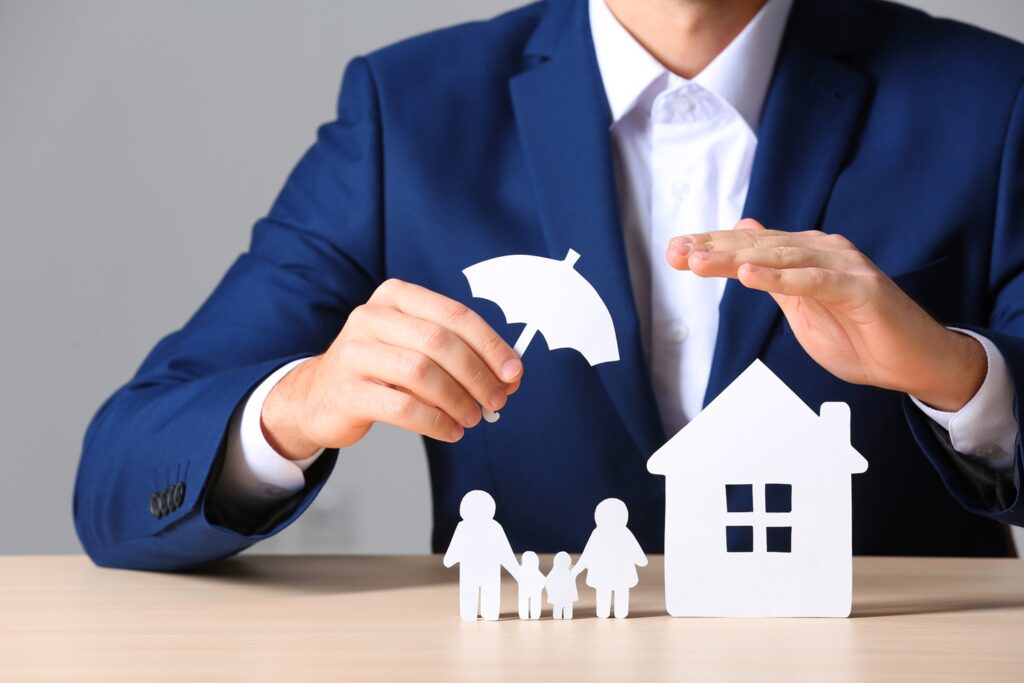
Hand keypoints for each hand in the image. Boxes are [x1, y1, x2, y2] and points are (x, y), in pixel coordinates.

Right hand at [261, 279, 522, 457]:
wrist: (319, 395)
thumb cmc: (380, 369)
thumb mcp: (415, 347)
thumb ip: (460, 353)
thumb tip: (510, 375)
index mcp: (396, 296)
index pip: (454, 315)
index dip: (490, 345)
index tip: (513, 373)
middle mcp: (371, 317)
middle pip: (439, 342)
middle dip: (477, 375)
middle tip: (497, 401)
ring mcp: (354, 352)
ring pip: (422, 373)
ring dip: (458, 400)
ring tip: (472, 418)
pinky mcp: (348, 390)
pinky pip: (403, 407)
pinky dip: (436, 422)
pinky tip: (450, 431)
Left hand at [666, 219, 985, 411]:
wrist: (913, 364)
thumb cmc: (859, 337)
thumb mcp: (801, 308)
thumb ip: (772, 274)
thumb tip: (744, 237)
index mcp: (805, 255)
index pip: (751, 245)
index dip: (712, 246)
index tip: (674, 251)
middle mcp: (822, 251)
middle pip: (759, 246)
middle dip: (714, 248)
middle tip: (677, 252)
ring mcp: (843, 266)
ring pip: (780, 258)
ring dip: (737, 259)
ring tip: (700, 262)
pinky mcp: (860, 288)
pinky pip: (814, 281)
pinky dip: (780, 278)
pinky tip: (750, 276)